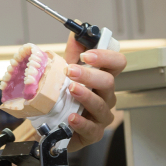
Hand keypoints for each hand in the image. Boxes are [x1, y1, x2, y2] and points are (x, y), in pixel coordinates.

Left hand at [63, 31, 125, 151]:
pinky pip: (92, 129)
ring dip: (86, 95)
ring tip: (71, 89)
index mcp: (101, 78)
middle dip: (91, 75)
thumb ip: (72, 53)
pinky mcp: (93, 133)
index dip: (106, 56)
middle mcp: (105, 96)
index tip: (88, 54)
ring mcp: (100, 116)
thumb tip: (74, 32)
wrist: (48, 125)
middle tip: (72, 71)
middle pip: (109, 82)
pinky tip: (71, 117)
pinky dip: (82, 122)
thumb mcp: (65, 72)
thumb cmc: (62, 97)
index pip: (117, 63)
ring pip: (102, 105)